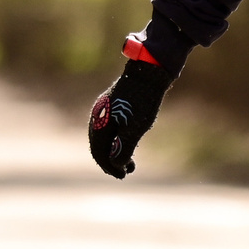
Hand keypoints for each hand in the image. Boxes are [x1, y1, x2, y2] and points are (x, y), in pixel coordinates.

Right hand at [88, 35, 172, 177]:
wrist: (150, 72)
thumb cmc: (142, 101)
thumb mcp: (135, 127)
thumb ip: (123, 147)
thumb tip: (115, 164)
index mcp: (99, 122)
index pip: (98, 151)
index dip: (109, 166)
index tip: (122, 176)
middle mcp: (98, 115)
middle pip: (99, 145)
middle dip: (111, 161)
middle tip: (126, 172)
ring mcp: (106, 108)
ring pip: (105, 136)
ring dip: (115, 151)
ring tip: (130, 162)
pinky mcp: (115, 104)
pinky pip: (111, 126)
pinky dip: (118, 139)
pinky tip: (129, 142)